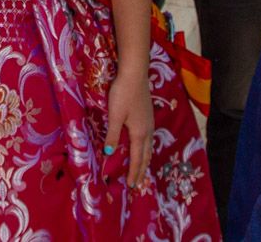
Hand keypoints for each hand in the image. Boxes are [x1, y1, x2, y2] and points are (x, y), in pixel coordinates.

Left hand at [104, 64, 153, 189]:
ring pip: (149, 147)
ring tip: (142, 169)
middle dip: (142, 170)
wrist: (135, 74)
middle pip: (146, 156)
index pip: (137, 159)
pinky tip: (143, 145)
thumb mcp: (115, 115)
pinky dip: (146, 149)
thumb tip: (110, 155)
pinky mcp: (148, 115)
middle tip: (138, 184)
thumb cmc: (123, 94)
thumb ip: (113, 135)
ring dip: (145, 160)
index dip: (134, 173)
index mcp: (139, 133)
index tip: (132, 186)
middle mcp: (148, 131)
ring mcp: (150, 122)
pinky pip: (149, 139)